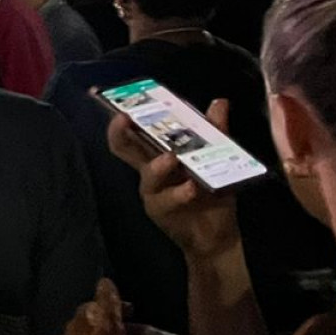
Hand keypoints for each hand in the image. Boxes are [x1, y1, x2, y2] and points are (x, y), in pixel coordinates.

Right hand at [104, 98, 241, 263]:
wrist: (217, 234)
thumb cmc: (211, 193)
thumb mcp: (218, 159)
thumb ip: (216, 132)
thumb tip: (220, 102)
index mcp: (158, 152)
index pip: (134, 130)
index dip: (121, 117)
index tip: (115, 100)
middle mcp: (149, 169)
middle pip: (124, 148)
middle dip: (121, 132)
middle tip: (124, 118)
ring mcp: (153, 191)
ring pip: (147, 175)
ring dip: (157, 166)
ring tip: (171, 159)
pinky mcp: (161, 211)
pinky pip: (166, 200)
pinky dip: (179, 193)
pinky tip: (191, 188)